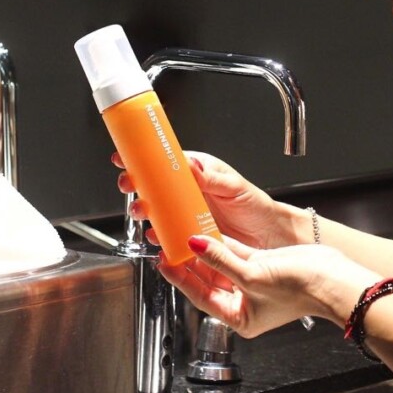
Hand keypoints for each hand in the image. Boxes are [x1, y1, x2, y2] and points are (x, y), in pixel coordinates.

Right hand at [115, 150, 298, 248]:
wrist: (268, 236)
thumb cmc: (256, 206)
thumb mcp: (234, 187)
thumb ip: (212, 177)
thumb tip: (190, 162)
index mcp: (199, 172)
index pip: (166, 161)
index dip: (144, 158)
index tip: (125, 156)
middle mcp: (190, 191)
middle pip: (155, 185)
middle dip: (137, 184)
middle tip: (129, 185)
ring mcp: (187, 212)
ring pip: (157, 208)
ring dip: (144, 209)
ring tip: (141, 211)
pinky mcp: (188, 233)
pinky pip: (166, 232)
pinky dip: (157, 233)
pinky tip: (154, 234)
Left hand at [160, 234, 380, 338]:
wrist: (333, 278)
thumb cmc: (302, 290)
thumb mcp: (252, 275)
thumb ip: (220, 259)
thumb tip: (195, 244)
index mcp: (239, 316)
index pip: (199, 295)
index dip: (180, 276)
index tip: (165, 260)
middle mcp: (244, 300)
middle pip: (208, 278)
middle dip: (190, 261)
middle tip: (171, 242)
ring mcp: (253, 281)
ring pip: (221, 262)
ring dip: (205, 248)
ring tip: (185, 232)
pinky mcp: (263, 264)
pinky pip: (236, 251)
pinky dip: (223, 241)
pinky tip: (210, 229)